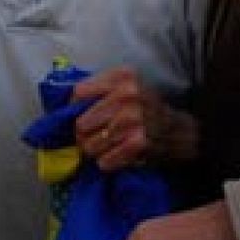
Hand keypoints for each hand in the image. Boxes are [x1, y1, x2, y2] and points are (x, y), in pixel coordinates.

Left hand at [71, 67, 198, 170]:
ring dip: (93, 151)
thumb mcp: (125, 85)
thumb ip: (97, 88)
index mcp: (122, 77)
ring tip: (104, 146)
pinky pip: (104, 161)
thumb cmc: (143, 106)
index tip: (79, 115)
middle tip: (90, 137)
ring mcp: (133, 120)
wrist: (177, 130)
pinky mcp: (138, 144)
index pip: (78, 93)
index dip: (73, 108)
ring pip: (89, 145)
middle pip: (80, 124)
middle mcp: (128, 96)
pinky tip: (115, 155)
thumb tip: (62, 104)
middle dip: (82, 135)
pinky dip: (106, 162)